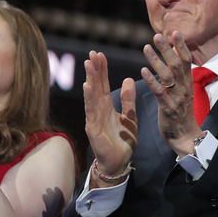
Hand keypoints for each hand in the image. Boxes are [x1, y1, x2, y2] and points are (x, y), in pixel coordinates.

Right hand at [83, 51, 136, 183]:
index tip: (99, 54)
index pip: (102, 84)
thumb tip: (128, 79)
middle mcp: (97, 111)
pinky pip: (91, 112)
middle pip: (95, 87)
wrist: (118, 163)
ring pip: (91, 96)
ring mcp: (93, 120)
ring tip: (89, 65)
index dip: (101, 70)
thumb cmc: (122, 142)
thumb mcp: (129, 117)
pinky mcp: (93, 129)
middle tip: (92, 53)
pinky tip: (88, 87)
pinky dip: (89, 99)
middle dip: (94, 70)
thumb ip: (128, 100)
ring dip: (90, 80)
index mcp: (105, 107)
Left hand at [140, 31, 203, 155]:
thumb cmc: (180, 113)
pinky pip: (159, 92)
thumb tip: (174, 57)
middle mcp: (184, 88)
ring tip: (146, 47)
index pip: (186, 61)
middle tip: (157, 35)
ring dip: (157, 60)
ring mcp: (177, 98)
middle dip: (167, 49)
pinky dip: (151, 80)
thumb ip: (179, 76)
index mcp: (187, 83)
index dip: (181, 46)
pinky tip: (143, 70)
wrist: (185, 137)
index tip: (174, 32)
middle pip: (177, 64)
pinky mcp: (168, 108)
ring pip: (168, 75)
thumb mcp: (182, 92)